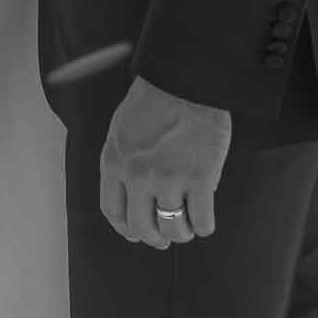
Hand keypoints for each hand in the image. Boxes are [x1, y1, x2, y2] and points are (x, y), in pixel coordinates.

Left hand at [99, 77, 231, 249]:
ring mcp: (169, 179)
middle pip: (142, 227)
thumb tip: (131, 195)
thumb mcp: (121, 130)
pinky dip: (203, 226)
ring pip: (173, 228)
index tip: (137, 233)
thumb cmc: (153, 100)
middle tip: (165, 237)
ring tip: (187, 227)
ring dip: (181, 233)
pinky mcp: (200, 178)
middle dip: (155, 238)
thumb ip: (122, 163)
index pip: (113, 212)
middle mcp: (137, 176)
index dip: (126, 229)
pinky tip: (204, 221)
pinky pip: (202, 220)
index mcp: (114, 162)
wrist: (184, 80)